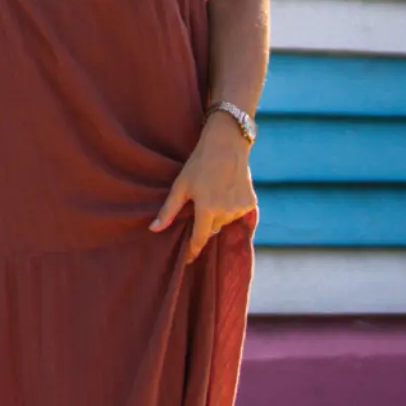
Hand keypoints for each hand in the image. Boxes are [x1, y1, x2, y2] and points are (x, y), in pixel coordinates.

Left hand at [148, 113, 256, 265]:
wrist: (226, 144)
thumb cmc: (199, 164)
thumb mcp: (180, 185)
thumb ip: (168, 210)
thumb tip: (154, 229)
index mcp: (207, 209)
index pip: (199, 239)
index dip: (192, 251)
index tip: (187, 260)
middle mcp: (226, 212)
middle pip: (211, 229)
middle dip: (204, 224)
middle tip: (198, 206)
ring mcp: (240, 209)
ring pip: (224, 221)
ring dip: (217, 215)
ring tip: (212, 193)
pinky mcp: (251, 204)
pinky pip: (237, 214)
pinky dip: (230, 208)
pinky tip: (225, 192)